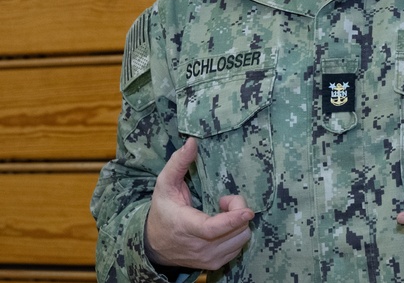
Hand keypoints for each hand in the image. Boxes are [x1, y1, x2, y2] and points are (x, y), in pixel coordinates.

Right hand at [145, 138, 254, 270]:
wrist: (154, 245)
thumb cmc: (163, 210)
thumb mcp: (164, 185)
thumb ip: (178, 163)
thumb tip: (192, 141)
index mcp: (185, 226)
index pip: (212, 229)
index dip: (232, 219)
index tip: (248, 210)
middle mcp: (198, 247)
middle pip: (235, 230)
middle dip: (238, 210)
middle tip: (224, 200)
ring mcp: (208, 258)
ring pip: (241, 239)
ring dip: (239, 222)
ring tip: (223, 212)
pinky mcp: (215, 264)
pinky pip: (239, 247)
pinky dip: (237, 233)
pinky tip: (224, 226)